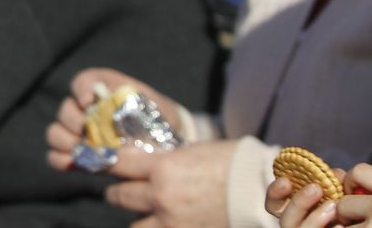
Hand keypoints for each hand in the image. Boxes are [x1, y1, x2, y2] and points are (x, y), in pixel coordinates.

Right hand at [47, 68, 184, 177]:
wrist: (166, 145)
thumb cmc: (157, 118)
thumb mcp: (150, 102)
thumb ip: (130, 97)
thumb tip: (108, 102)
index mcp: (101, 89)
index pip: (82, 82)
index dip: (80, 90)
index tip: (88, 102)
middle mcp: (85, 109)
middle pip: (65, 109)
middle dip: (72, 121)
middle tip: (86, 131)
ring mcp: (79, 133)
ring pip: (55, 132)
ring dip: (64, 140)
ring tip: (80, 149)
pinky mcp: (78, 155)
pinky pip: (56, 156)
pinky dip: (59, 159)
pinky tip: (71, 163)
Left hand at [103, 141, 235, 227]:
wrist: (266, 193)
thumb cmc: (234, 164)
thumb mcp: (192, 152)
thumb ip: (164, 159)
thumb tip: (143, 161)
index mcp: (162, 168)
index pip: (115, 164)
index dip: (107, 163)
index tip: (104, 163)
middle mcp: (162, 196)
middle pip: (118, 196)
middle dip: (120, 192)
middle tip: (127, 190)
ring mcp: (172, 222)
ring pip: (134, 226)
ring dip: (137, 218)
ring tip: (147, 212)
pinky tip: (164, 221)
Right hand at [267, 173, 345, 227]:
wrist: (363, 226)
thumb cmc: (349, 207)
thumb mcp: (339, 192)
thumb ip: (332, 182)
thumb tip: (334, 173)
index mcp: (297, 212)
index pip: (275, 205)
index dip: (275, 192)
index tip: (285, 180)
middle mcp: (299, 225)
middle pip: (285, 220)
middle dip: (298, 203)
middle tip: (315, 188)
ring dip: (315, 217)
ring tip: (333, 205)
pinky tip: (342, 223)